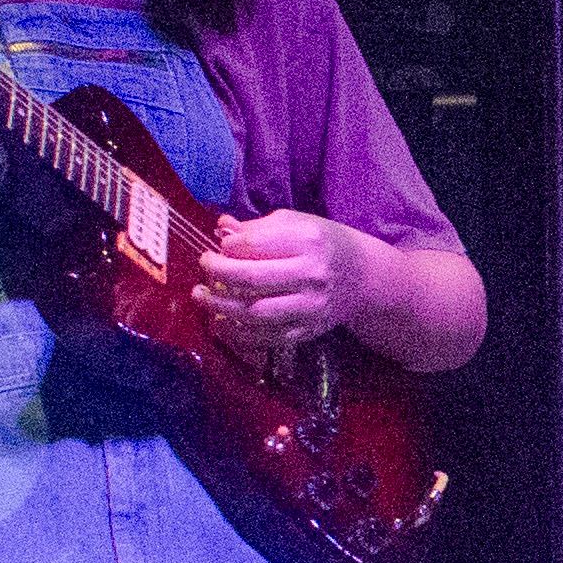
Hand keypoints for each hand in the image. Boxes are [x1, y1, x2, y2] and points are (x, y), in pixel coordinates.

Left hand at [198, 207, 365, 360]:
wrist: (362, 277)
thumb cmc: (322, 244)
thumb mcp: (296, 224)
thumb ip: (257, 227)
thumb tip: (221, 229)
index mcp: (308, 241)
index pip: (255, 244)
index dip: (228, 247)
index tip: (217, 247)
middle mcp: (312, 274)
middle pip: (252, 279)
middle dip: (218, 273)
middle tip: (203, 266)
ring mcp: (310, 307)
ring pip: (255, 312)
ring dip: (220, 307)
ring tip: (200, 295)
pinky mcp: (307, 331)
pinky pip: (265, 338)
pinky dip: (237, 334)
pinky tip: (219, 323)